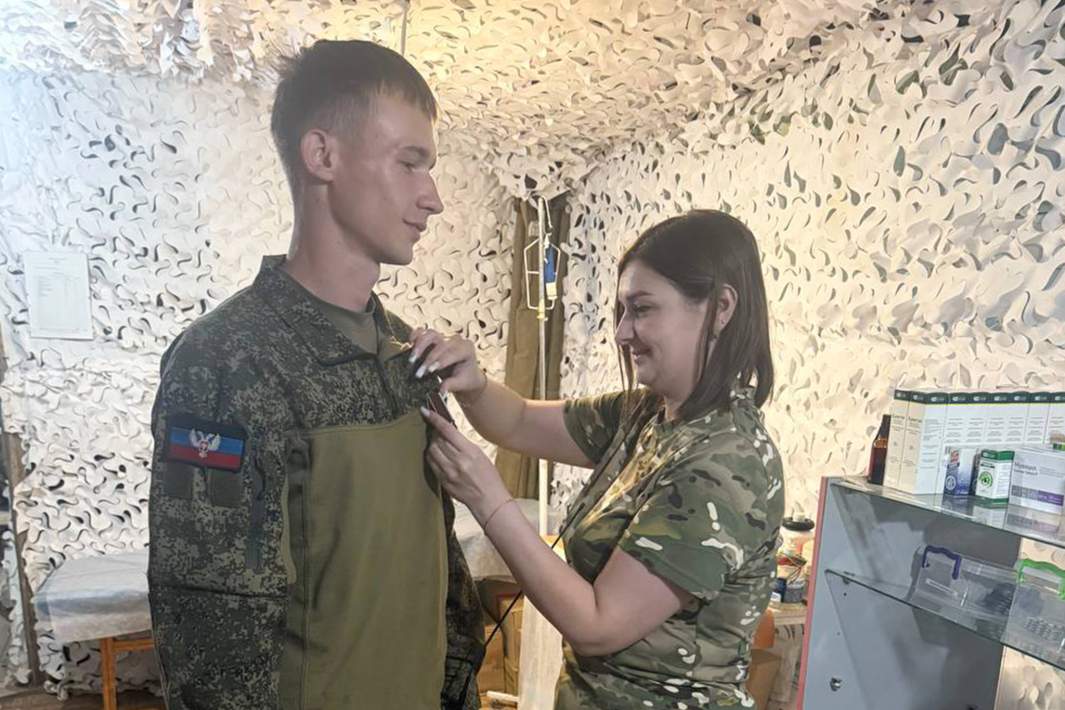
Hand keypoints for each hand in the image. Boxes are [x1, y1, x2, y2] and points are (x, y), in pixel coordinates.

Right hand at [409, 328, 486, 399]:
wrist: (464, 375)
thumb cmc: (464, 378)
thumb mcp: (461, 383)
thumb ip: (451, 384)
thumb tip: (441, 389)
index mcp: (467, 349)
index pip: (452, 353)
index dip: (440, 361)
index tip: (429, 370)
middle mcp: (456, 340)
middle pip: (440, 344)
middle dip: (428, 359)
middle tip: (419, 373)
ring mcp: (445, 337)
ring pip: (431, 334)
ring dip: (420, 346)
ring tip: (412, 360)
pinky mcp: (435, 338)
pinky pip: (424, 332)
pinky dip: (416, 336)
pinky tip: (410, 343)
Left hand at [421, 406, 509, 521]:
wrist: (489, 500)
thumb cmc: (489, 477)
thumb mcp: (480, 454)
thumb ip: (464, 443)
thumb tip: (449, 432)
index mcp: (469, 452)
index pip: (447, 430)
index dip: (435, 419)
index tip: (426, 412)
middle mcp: (457, 461)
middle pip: (436, 440)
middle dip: (434, 433)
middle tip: (436, 431)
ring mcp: (448, 472)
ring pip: (431, 451)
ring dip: (432, 444)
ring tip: (437, 444)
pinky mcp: (443, 481)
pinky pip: (431, 464)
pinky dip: (431, 457)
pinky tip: (436, 456)